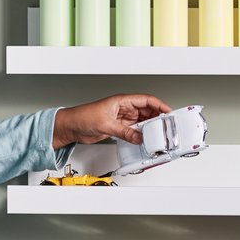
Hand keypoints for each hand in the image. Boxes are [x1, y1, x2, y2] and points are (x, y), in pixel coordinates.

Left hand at [52, 94, 171, 149]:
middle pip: (147, 111)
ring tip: (156, 135)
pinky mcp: (119, 127)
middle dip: (157, 118)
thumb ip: (125, 132)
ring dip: (149, 128)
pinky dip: (140, 135)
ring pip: (142, 122)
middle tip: (165, 127)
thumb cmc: (82, 116)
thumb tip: (139, 137)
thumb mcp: (106, 125)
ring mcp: (122, 118)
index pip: (146, 100)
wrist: (70, 126)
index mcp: (122, 100)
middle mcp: (124, 108)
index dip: (159, 105)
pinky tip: (144, 139)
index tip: (168, 112)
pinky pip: (134, 130)